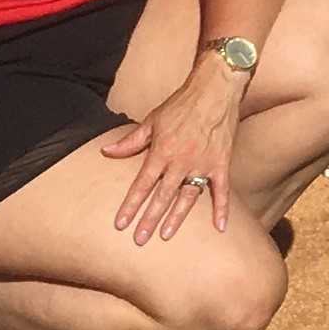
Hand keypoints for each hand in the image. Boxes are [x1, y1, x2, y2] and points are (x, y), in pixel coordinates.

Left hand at [103, 58, 248, 242]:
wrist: (215, 89)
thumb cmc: (182, 104)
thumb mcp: (152, 120)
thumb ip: (130, 141)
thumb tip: (106, 152)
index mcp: (162, 151)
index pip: (142, 184)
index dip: (131, 205)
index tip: (120, 223)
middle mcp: (181, 161)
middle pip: (162, 197)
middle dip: (149, 220)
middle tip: (139, 240)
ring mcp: (203, 164)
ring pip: (187, 198)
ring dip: (176, 218)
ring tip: (166, 235)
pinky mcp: (221, 164)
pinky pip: (222, 191)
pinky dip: (222, 209)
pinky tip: (220, 227)